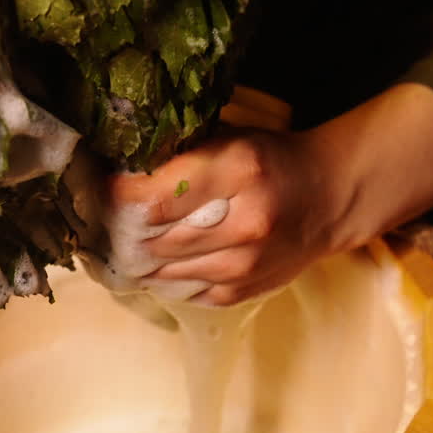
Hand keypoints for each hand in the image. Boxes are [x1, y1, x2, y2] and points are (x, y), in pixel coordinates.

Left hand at [109, 123, 342, 305]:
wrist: (327, 200)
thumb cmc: (270, 162)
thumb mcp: (230, 141)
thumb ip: (181, 158)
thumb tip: (118, 178)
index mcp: (240, 170)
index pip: (155, 198)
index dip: (120, 198)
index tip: (105, 190)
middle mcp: (244, 222)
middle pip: (154, 240)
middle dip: (123, 232)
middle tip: (107, 220)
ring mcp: (245, 264)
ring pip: (163, 271)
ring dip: (140, 258)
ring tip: (128, 240)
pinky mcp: (242, 292)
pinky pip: (183, 290)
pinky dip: (165, 276)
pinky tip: (162, 260)